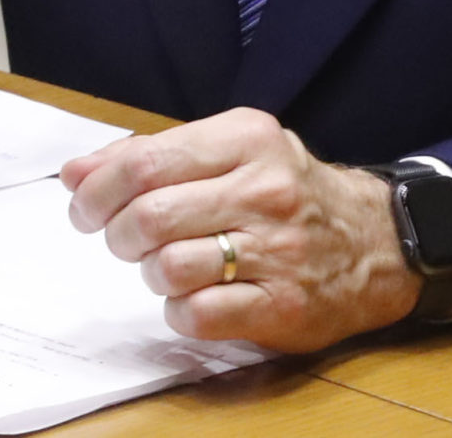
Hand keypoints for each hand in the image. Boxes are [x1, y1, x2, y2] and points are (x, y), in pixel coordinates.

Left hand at [61, 107, 419, 352]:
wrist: (376, 240)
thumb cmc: (285, 193)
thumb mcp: (231, 150)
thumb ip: (153, 156)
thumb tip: (75, 172)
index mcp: (247, 138)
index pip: (145, 162)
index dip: (97, 188)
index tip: (83, 204)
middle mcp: (265, 189)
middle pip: (150, 214)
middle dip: (117, 233)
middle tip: (122, 240)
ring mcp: (277, 249)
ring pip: (170, 265)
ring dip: (151, 271)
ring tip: (165, 266)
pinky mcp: (283, 304)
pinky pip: (199, 313)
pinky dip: (179, 310)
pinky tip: (192, 297)